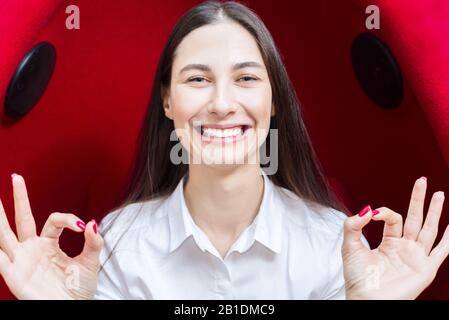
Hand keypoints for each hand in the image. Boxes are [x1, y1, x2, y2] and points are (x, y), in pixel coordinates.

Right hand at [0, 174, 103, 298]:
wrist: (73, 309)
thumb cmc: (79, 291)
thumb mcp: (90, 263)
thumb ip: (93, 242)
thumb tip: (92, 223)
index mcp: (49, 244)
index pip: (54, 220)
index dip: (68, 219)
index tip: (82, 226)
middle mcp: (33, 249)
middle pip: (22, 219)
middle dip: (19, 198)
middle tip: (16, 176)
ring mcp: (21, 260)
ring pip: (4, 233)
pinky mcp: (13, 274)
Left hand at [342, 177, 448, 298]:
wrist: (365, 299)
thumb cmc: (357, 277)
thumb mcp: (349, 245)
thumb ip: (353, 225)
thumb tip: (366, 209)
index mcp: (389, 243)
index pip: (394, 219)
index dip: (385, 212)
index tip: (373, 214)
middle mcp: (404, 248)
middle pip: (415, 218)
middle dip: (418, 199)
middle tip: (422, 180)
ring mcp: (416, 257)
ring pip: (429, 229)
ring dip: (434, 211)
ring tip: (439, 193)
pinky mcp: (425, 269)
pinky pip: (441, 251)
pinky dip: (448, 239)